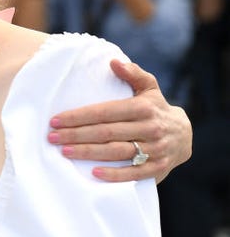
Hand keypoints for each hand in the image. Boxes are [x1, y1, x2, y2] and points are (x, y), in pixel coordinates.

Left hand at [48, 60, 191, 182]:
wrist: (184, 135)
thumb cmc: (155, 109)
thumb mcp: (149, 87)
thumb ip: (133, 73)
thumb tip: (113, 62)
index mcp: (143, 108)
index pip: (105, 112)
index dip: (79, 116)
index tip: (56, 120)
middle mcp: (150, 128)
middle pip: (106, 133)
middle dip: (76, 135)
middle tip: (52, 137)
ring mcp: (155, 150)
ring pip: (116, 152)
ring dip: (88, 153)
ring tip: (64, 151)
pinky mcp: (158, 168)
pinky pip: (133, 173)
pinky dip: (114, 174)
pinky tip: (93, 173)